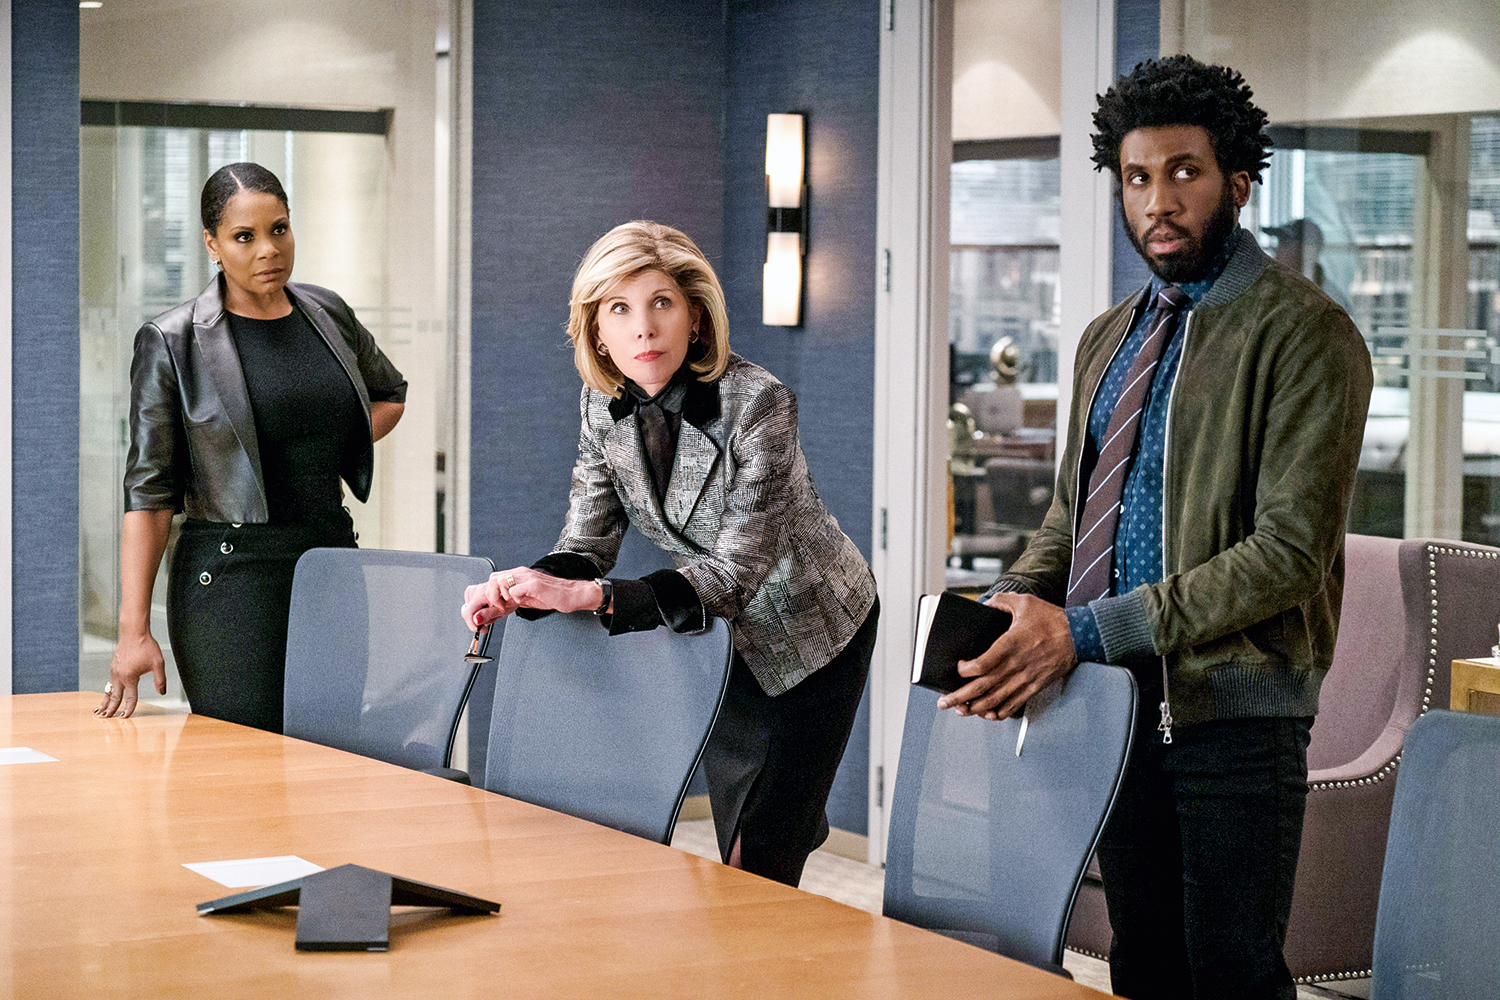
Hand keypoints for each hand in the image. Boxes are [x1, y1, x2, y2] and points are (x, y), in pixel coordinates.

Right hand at [96, 632, 165, 718]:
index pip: (130, 698)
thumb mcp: (158, 663)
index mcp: (130, 677)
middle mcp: (119, 676)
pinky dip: (107, 691)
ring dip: (105, 702)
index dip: (129, 709)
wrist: (134, 632)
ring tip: (99, 711)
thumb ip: (160, 679)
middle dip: (110, 709)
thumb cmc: (147, 646)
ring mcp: (114, 671)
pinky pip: (110, 683)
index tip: (126, 717)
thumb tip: (162, 692)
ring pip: (109, 690)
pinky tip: (107, 695)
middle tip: (105, 719)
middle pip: (115, 697)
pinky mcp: (113, 667)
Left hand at [461, 567, 602, 627]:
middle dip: (491, 597)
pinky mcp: (535, 585)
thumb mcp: (526, 599)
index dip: (489, 595)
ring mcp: (528, 577)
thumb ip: (510, 601)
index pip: (493, 579)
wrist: (573, 595)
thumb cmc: (552, 597)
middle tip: (499, 608)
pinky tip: (524, 602)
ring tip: (509, 607)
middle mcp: (521, 573)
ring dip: (501, 598)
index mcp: (518, 575)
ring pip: (500, 581)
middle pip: (493, 578)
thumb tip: (495, 610)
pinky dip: (515, 599)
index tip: (494, 609)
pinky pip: (515, 590)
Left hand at [936, 592, 1077, 720]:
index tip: (958, 669)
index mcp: (1010, 644)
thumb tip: (984, 604)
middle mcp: (1015, 665)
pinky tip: (987, 714)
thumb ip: (1001, 601)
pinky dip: (998, 712)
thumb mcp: (1024, 602)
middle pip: (983, 687)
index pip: (982, 664)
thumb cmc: (1051, 619)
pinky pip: (1013, 705)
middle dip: (960, 697)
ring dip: (975, 708)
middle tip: (944, 702)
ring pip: (995, 700)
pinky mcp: (1033, 687)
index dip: (965, 671)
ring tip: (960, 711)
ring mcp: (1025, 679)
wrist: (1079, 637)